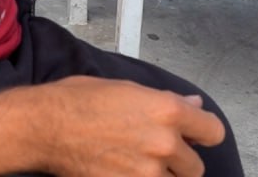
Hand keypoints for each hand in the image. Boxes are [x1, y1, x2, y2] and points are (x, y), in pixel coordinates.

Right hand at [36, 76, 225, 176]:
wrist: (44, 127)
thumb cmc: (76, 101)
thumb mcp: (124, 89)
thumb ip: (165, 101)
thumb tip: (193, 106)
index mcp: (166, 110)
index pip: (214, 131)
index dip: (203, 133)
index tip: (193, 136)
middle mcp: (164, 142)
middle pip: (195, 166)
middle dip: (179, 160)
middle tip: (154, 152)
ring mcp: (148, 172)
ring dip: (162, 176)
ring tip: (137, 164)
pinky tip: (125, 171)